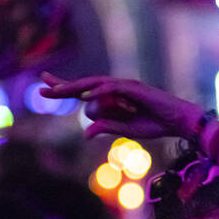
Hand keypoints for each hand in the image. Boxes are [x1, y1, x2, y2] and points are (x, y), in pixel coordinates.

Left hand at [39, 74, 206, 140]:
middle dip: (62, 86)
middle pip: (83, 84)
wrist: (176, 121)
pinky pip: (112, 88)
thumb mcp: (124, 130)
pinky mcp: (134, 88)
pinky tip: (86, 95)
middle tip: (41, 87)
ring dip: (76, 88)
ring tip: (58, 90)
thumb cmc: (153, 124)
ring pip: (94, 85)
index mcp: (110, 99)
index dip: (64, 89)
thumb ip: (105, 128)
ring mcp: (124, 86)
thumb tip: (85, 133)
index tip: (45, 88)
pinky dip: (99, 91)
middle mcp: (114, 89)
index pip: (83, 92)